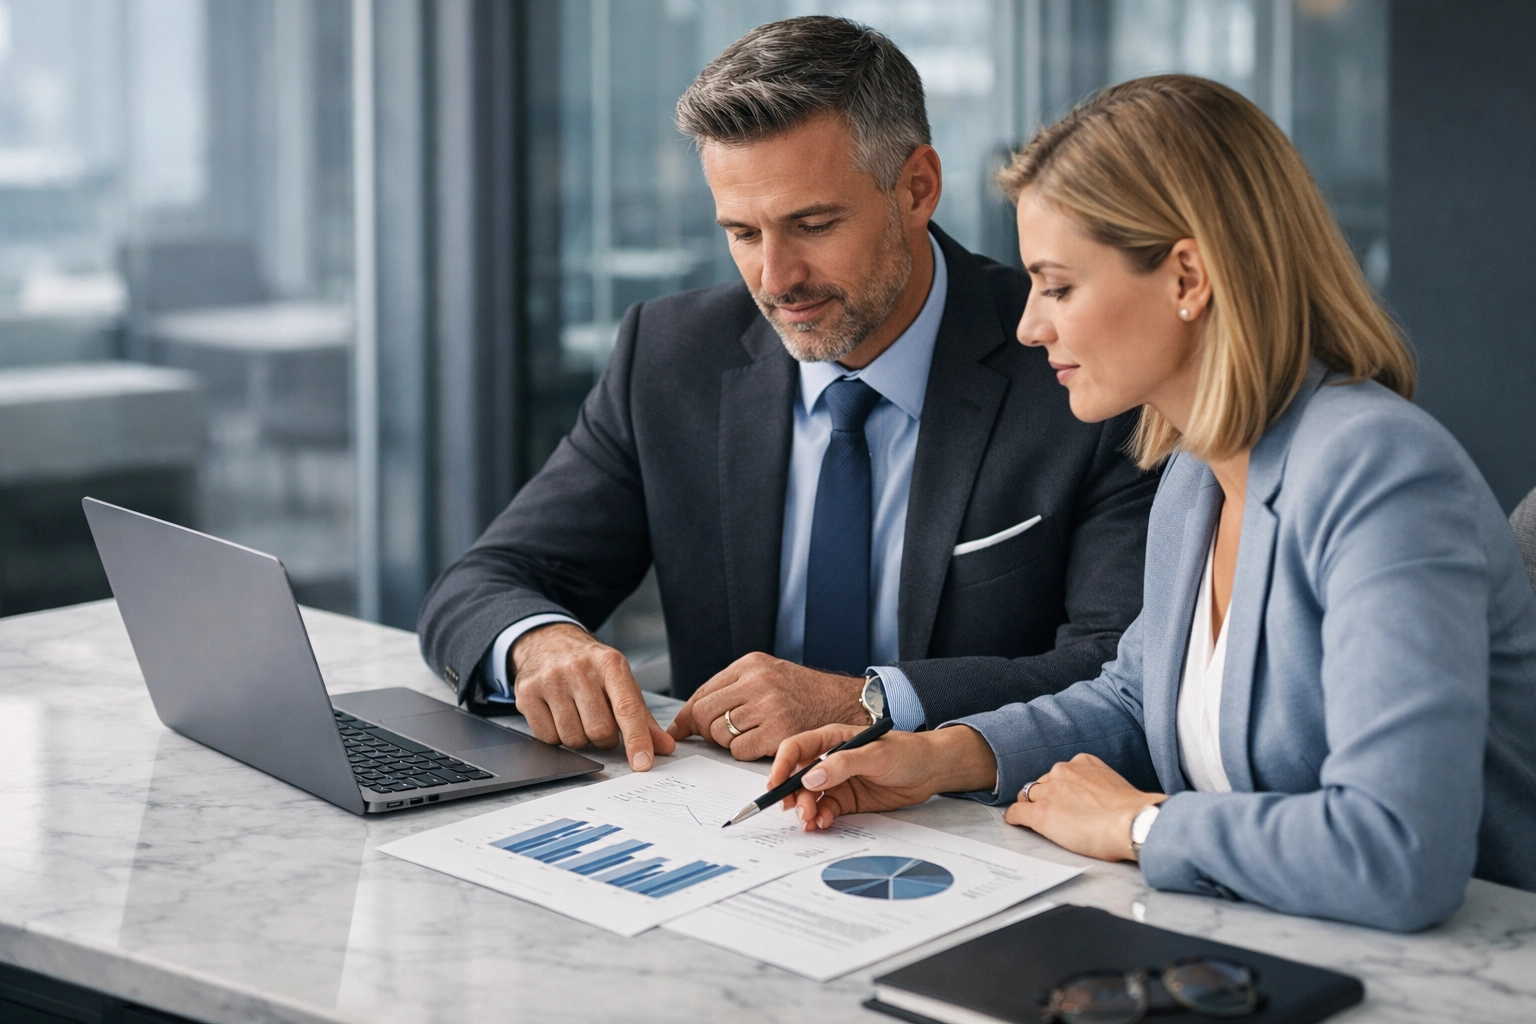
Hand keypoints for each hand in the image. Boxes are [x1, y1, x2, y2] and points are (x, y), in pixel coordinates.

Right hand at [511, 623, 674, 770]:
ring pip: (573, 738)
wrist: (548, 641)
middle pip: (600, 730)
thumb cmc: (589, 666)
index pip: (627, 708)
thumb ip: (642, 716)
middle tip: (600, 722)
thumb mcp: (619, 680)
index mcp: (610, 664)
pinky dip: (557, 736)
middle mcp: (579, 669)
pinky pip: (548, 738)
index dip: (637, 739)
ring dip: (580, 738)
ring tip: (578, 715)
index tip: (643, 762)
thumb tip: (663, 747)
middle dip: (604, 737)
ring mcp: (550, 681)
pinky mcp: (527, 694)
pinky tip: (558, 715)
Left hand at [666, 652, 866, 760]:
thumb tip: (686, 720)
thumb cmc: (803, 693)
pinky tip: (760, 746)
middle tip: (719, 737)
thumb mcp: (768, 675)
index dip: (688, 716)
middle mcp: (758, 681)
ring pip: (720, 733)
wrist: (844, 703)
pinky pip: (739, 751)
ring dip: (728, 743)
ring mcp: (769, 706)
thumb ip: (731, 690)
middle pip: (704, 713)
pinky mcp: (780, 732)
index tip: (681, 730)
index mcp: (751, 664)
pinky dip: (744, 753)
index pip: (703, 692)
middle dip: (706, 730)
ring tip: (748, 737)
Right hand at [770, 723, 998, 830]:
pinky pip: (826, 810)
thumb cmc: (907, 752)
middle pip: (798, 777)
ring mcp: (838, 781)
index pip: (796, 748)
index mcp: (832, 739)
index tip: (775, 785)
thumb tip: (810, 778)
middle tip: (797, 811)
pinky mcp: (847, 800)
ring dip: (805, 810)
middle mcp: (830, 759)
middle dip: (792, 795)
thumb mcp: (876, 754)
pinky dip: (820, 818)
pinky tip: (823, 823)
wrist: (932, 771)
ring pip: (810, 797)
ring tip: (810, 822)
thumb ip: (843, 764)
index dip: (780, 765)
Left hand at [1002, 753, 1166, 860]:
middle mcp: (1062, 771)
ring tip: (1034, 818)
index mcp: (1082, 762)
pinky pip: (1017, 812)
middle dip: (1046, 797)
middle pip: (1042, 783)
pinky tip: (1016, 822)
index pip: (1061, 773)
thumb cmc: (1132, 811)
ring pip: (1028, 796)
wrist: (1132, 822)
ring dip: (1031, 806)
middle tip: (1054, 813)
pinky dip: (1015, 817)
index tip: (1063, 799)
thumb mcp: (1115, 785)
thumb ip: (1099, 786)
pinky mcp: (1040, 813)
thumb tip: (1101, 802)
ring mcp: (1049, 791)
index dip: (1060, 788)